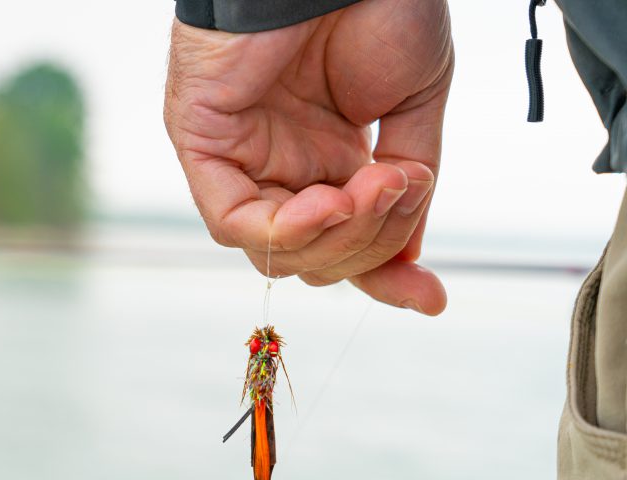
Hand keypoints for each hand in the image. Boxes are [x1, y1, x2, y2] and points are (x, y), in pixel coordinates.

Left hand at [164, 0, 453, 314]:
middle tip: (403, 191)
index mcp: (328, 158)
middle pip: (313, 257)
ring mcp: (240, 157)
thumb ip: (404, 191)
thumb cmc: (379, 8)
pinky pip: (233, 222)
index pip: (345, 243)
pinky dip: (285, 229)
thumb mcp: (412, 111)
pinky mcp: (202, 140)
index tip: (431, 297)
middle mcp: (281, 166)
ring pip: (275, 251)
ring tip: (373, 186)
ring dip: (336, 236)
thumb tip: (407, 259)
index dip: (385, 277)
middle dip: (368, 246)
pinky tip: (329, 200)